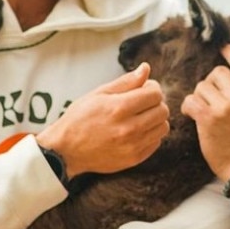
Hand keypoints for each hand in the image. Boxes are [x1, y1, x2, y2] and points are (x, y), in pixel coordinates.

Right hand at [36, 62, 169, 176]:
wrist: (66, 150)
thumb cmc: (80, 118)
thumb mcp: (99, 94)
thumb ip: (125, 82)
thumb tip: (145, 68)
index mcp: (119, 108)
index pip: (155, 94)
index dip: (152, 88)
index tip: (144, 89)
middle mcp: (129, 128)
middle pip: (163, 110)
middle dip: (155, 103)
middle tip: (141, 103)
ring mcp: (133, 146)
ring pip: (163, 127)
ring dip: (155, 119)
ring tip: (140, 117)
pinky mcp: (134, 159)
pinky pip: (156, 142)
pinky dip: (150, 134)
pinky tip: (136, 131)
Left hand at [181, 44, 229, 180]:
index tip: (222, 47)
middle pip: (217, 73)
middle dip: (209, 84)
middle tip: (209, 101)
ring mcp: (225, 107)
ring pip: (202, 87)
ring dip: (198, 98)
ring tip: (203, 112)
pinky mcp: (208, 118)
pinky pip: (191, 101)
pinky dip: (187, 107)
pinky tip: (192, 115)